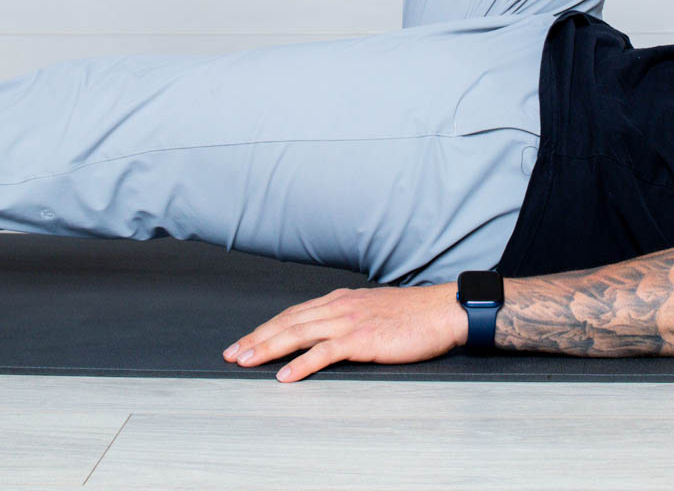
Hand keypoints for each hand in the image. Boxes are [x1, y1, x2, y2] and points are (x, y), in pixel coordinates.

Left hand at [222, 281, 468, 382]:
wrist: (440, 311)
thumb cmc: (412, 315)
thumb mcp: (372, 310)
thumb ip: (348, 318)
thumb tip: (328, 333)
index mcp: (340, 300)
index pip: (293, 314)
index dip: (266, 328)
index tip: (245, 341)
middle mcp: (339, 306)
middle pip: (287, 322)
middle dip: (256, 338)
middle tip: (232, 353)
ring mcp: (349, 321)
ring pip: (298, 333)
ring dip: (268, 348)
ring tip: (246, 361)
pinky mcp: (361, 339)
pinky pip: (324, 352)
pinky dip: (302, 364)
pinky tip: (286, 375)